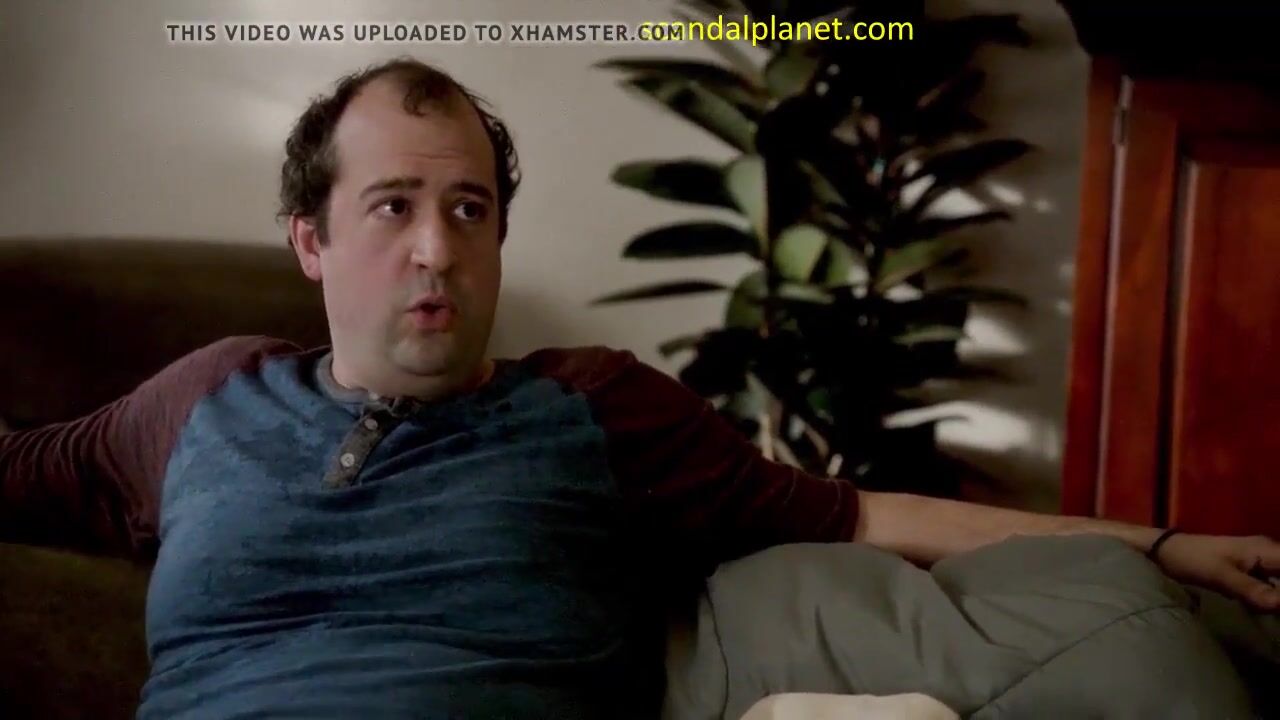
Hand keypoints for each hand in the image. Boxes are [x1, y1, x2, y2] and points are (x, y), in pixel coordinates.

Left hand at [1152, 533, 1279, 611]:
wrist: (1164, 551)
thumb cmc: (1190, 559)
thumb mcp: (1219, 575)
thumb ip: (1251, 589)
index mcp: (1267, 549)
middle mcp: (1270, 551)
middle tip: (1276, 612)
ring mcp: (1261, 560)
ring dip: (1278, 595)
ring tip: (1274, 613)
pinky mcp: (1251, 570)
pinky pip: (1275, 582)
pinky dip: (1275, 594)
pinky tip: (1271, 608)